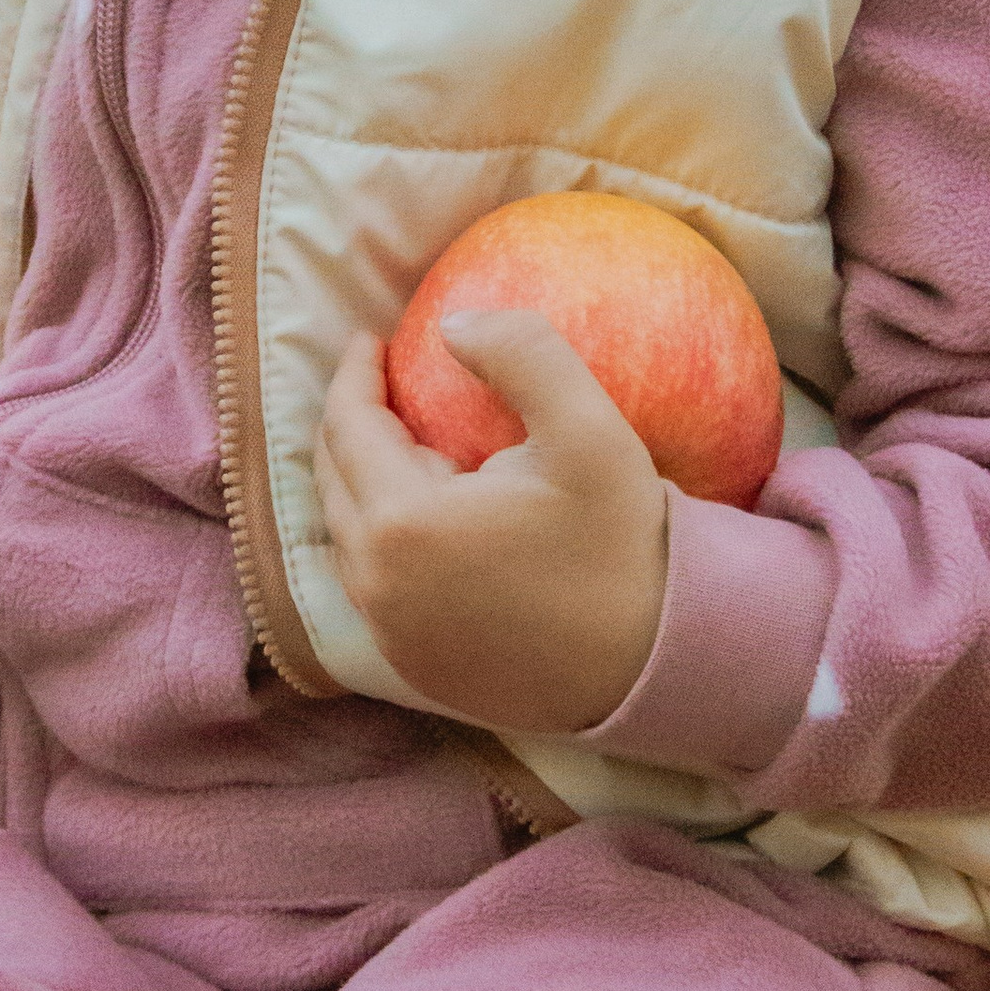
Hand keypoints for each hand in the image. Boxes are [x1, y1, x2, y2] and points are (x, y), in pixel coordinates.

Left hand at [316, 312, 668, 732]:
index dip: (355, 374)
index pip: (347, 427)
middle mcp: (375, 585)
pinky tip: (426, 519)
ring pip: (347, 536)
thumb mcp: (589, 430)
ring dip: (362, 482)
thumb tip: (450, 324)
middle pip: (333, 480)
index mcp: (400, 524)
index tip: (374, 339)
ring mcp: (389, 634)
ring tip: (402, 444)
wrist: (656, 664)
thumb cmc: (622, 545)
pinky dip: (382, 540)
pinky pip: (374, 585)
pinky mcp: (414, 666)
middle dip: (350, 423)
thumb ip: (521, 353)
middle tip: (383, 385)